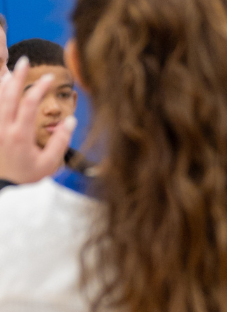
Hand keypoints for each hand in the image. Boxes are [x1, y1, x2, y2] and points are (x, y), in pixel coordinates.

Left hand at [0, 57, 75, 183]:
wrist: (4, 185)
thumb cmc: (28, 174)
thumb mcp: (50, 163)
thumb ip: (61, 141)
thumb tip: (71, 121)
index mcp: (20, 136)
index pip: (29, 104)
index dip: (39, 88)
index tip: (49, 77)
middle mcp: (3, 128)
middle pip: (8, 95)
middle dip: (17, 76)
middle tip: (24, 61)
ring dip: (3, 82)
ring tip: (11, 69)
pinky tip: (1, 85)